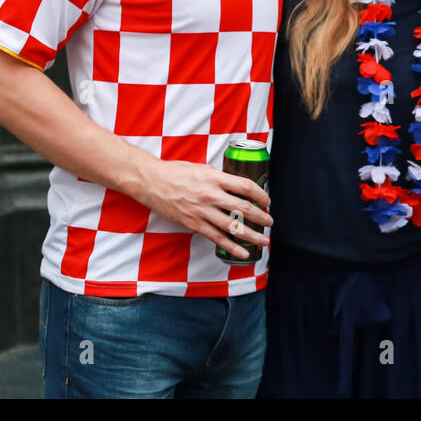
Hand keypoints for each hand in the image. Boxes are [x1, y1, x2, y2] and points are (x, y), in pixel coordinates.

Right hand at [136, 158, 272, 260]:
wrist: (151, 182)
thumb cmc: (175, 172)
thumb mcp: (201, 167)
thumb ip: (218, 176)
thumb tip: (233, 183)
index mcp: (215, 178)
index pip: (245, 187)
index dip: (261, 195)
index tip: (267, 201)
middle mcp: (210, 195)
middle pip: (243, 208)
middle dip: (260, 217)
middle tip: (270, 222)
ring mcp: (202, 211)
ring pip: (232, 227)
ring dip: (251, 235)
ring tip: (264, 240)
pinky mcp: (193, 224)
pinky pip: (216, 238)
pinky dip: (231, 247)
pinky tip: (243, 253)